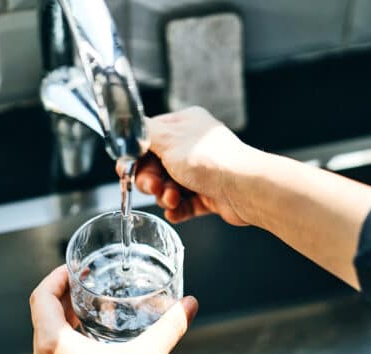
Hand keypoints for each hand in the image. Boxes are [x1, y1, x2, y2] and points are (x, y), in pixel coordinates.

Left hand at [28, 266, 198, 353]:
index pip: (41, 298)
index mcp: (54, 347)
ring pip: (46, 340)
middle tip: (86, 286)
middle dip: (63, 298)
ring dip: (64, 322)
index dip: (55, 278)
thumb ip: (169, 327)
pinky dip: (66, 344)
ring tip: (90, 312)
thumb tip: (187, 306)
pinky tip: (93, 346)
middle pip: (42, 317)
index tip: (72, 270)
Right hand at [122, 106, 256, 224]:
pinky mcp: (208, 194)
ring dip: (165, 196)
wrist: (244, 187)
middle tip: (154, 187)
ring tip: (173, 199)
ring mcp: (201, 172)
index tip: (127, 170)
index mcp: (184, 125)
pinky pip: (184, 204)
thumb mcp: (167, 139)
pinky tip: (175, 212)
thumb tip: (129, 128)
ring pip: (168, 187)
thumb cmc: (210, 159)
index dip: (136, 157)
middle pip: (155, 166)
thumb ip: (143, 133)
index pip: (148, 139)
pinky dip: (177, 209)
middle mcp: (192, 146)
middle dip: (150, 180)